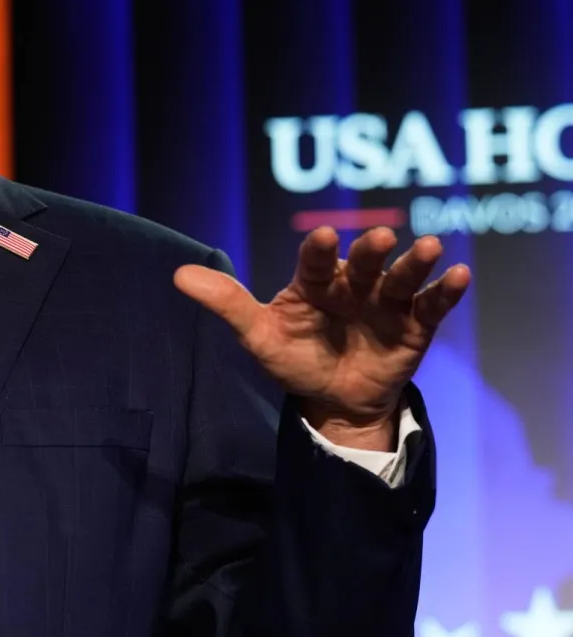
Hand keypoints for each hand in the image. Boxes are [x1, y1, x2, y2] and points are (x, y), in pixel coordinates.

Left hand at [174, 227, 469, 436]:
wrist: (333, 400)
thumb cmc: (293, 358)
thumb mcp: (257, 335)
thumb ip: (225, 304)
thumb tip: (178, 275)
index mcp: (313, 282)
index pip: (315, 261)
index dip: (320, 250)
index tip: (326, 237)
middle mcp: (351, 285)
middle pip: (362, 263)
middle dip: (369, 251)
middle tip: (379, 237)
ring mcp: (385, 303)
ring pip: (401, 277)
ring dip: (414, 263)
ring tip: (429, 248)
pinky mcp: (415, 325)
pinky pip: (433, 305)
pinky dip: (446, 290)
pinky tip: (458, 276)